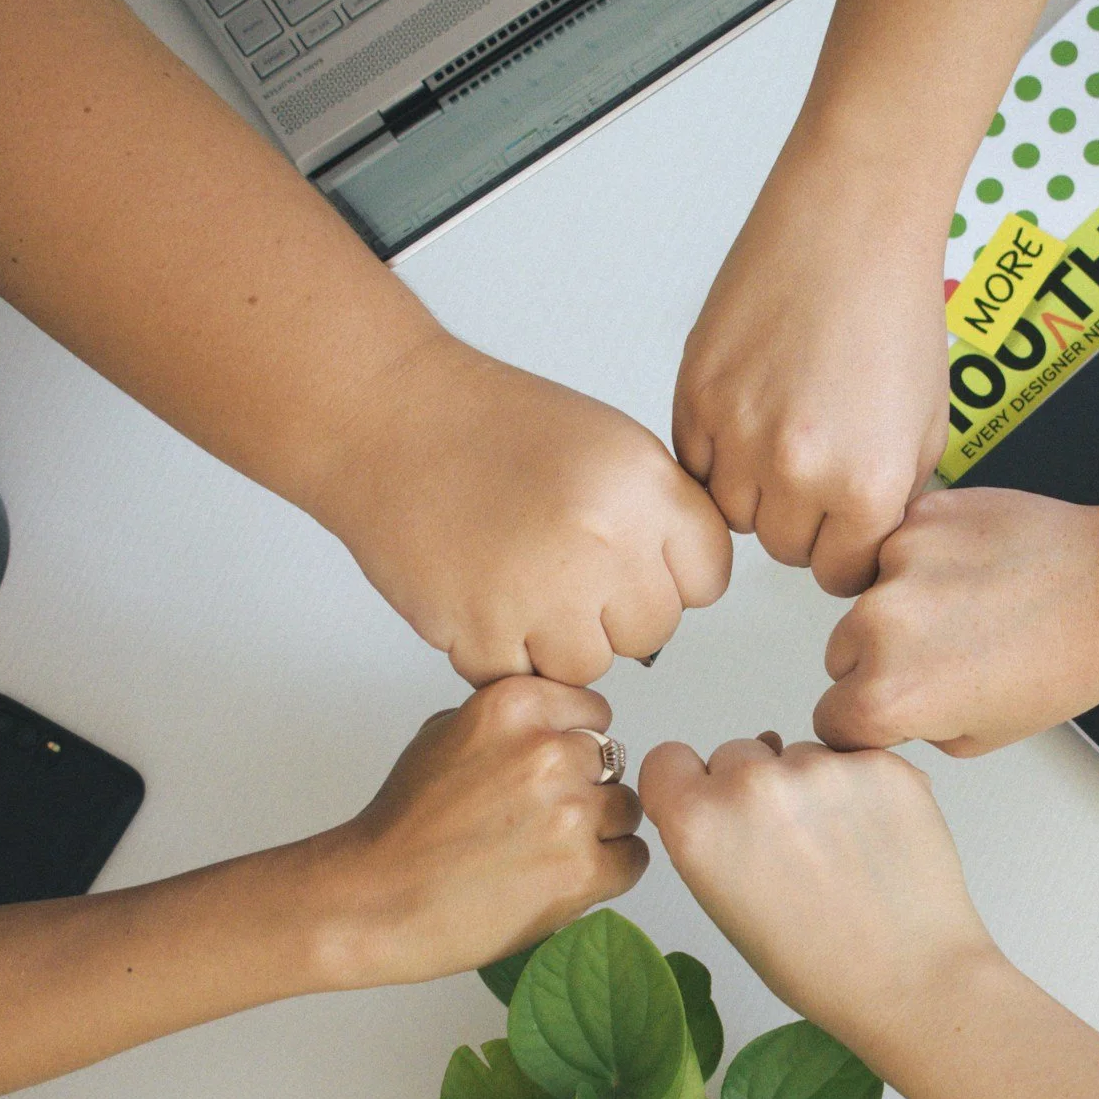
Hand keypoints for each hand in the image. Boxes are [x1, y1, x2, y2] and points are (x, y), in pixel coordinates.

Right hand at [301, 678, 647, 986]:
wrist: (376, 900)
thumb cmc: (403, 826)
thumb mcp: (444, 734)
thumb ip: (510, 722)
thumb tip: (559, 725)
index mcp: (515, 706)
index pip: (595, 712)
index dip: (576, 745)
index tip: (552, 771)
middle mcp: (548, 752)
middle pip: (613, 763)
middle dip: (586, 789)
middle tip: (540, 821)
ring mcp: (570, 812)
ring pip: (628, 810)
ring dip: (601, 831)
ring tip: (547, 852)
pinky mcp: (582, 871)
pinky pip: (632, 859)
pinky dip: (607, 872)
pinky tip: (561, 878)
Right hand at [337, 345, 732, 684]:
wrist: (389, 418)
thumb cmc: (492, 426)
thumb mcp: (609, 443)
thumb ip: (658, 515)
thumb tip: (685, 586)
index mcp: (643, 486)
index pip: (708, 577)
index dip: (671, 575)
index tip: (636, 562)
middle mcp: (601, 540)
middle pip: (653, 631)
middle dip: (615, 613)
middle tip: (565, 570)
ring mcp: (541, 591)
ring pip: (591, 667)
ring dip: (558, 640)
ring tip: (519, 581)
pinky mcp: (481, 631)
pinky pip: (522, 680)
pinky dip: (501, 653)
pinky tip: (484, 596)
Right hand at [639, 735, 996, 1048]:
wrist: (911, 979)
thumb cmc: (816, 965)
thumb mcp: (726, 908)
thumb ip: (710, 838)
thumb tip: (723, 791)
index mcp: (699, 824)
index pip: (668, 760)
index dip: (690, 784)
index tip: (712, 806)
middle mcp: (752, 784)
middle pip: (735, 753)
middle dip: (754, 788)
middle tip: (790, 846)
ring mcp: (821, 766)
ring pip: (799, 753)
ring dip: (812, 786)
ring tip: (841, 850)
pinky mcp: (881, 763)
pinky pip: (854, 757)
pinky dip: (863, 787)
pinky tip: (877, 839)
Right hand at [674, 149, 949, 596]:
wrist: (852, 221)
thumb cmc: (896, 306)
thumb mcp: (927, 425)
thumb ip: (893, 498)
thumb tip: (863, 543)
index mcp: (866, 486)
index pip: (840, 572)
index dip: (845, 548)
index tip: (845, 523)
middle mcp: (797, 470)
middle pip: (783, 549)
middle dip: (802, 519)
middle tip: (817, 464)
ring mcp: (738, 434)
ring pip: (732, 513)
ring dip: (755, 489)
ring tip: (784, 431)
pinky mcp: (694, 395)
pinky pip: (695, 464)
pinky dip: (718, 452)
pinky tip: (754, 407)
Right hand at [816, 486, 1098, 754]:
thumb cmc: (1066, 663)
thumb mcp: (979, 736)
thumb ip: (913, 725)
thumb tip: (885, 707)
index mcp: (889, 695)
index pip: (831, 719)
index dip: (864, 721)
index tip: (890, 710)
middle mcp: (880, 626)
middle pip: (840, 654)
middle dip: (878, 660)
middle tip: (946, 656)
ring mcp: (898, 563)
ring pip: (867, 596)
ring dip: (900, 605)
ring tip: (969, 608)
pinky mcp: (921, 516)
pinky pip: (898, 546)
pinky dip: (925, 559)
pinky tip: (974, 571)